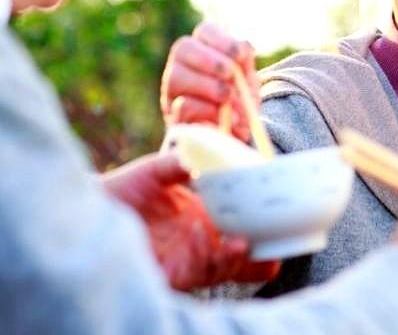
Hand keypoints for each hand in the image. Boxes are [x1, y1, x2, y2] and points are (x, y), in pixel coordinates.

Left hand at [102, 152, 279, 290]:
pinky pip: (201, 272)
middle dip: (264, 254)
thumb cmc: (120, 191)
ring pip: (226, 267)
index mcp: (202, 218)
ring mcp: (187, 259)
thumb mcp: (154, 172)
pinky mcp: (172, 274)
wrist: (83, 210)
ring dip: (241, 255)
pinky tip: (222, 241)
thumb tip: (199, 155)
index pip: (240, 227)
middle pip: (242, 256)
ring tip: (246, 240)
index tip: (284, 215)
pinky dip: (216, 257)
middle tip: (282, 243)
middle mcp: (200, 242)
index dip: (263, 228)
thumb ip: (177, 163)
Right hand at [161, 21, 259, 142]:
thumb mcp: (248, 83)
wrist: (232, 142)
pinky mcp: (172, 118)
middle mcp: (182, 67)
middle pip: (183, 48)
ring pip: (176, 76)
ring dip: (209, 86)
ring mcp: (172, 93)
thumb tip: (244, 48)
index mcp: (205, 53)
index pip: (205, 31)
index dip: (222, 39)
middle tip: (230, 75)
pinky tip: (224, 119)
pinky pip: (182, 107)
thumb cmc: (239, 106)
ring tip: (230, 99)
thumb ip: (246, 64)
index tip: (240, 56)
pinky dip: (208, 111)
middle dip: (211, 60)